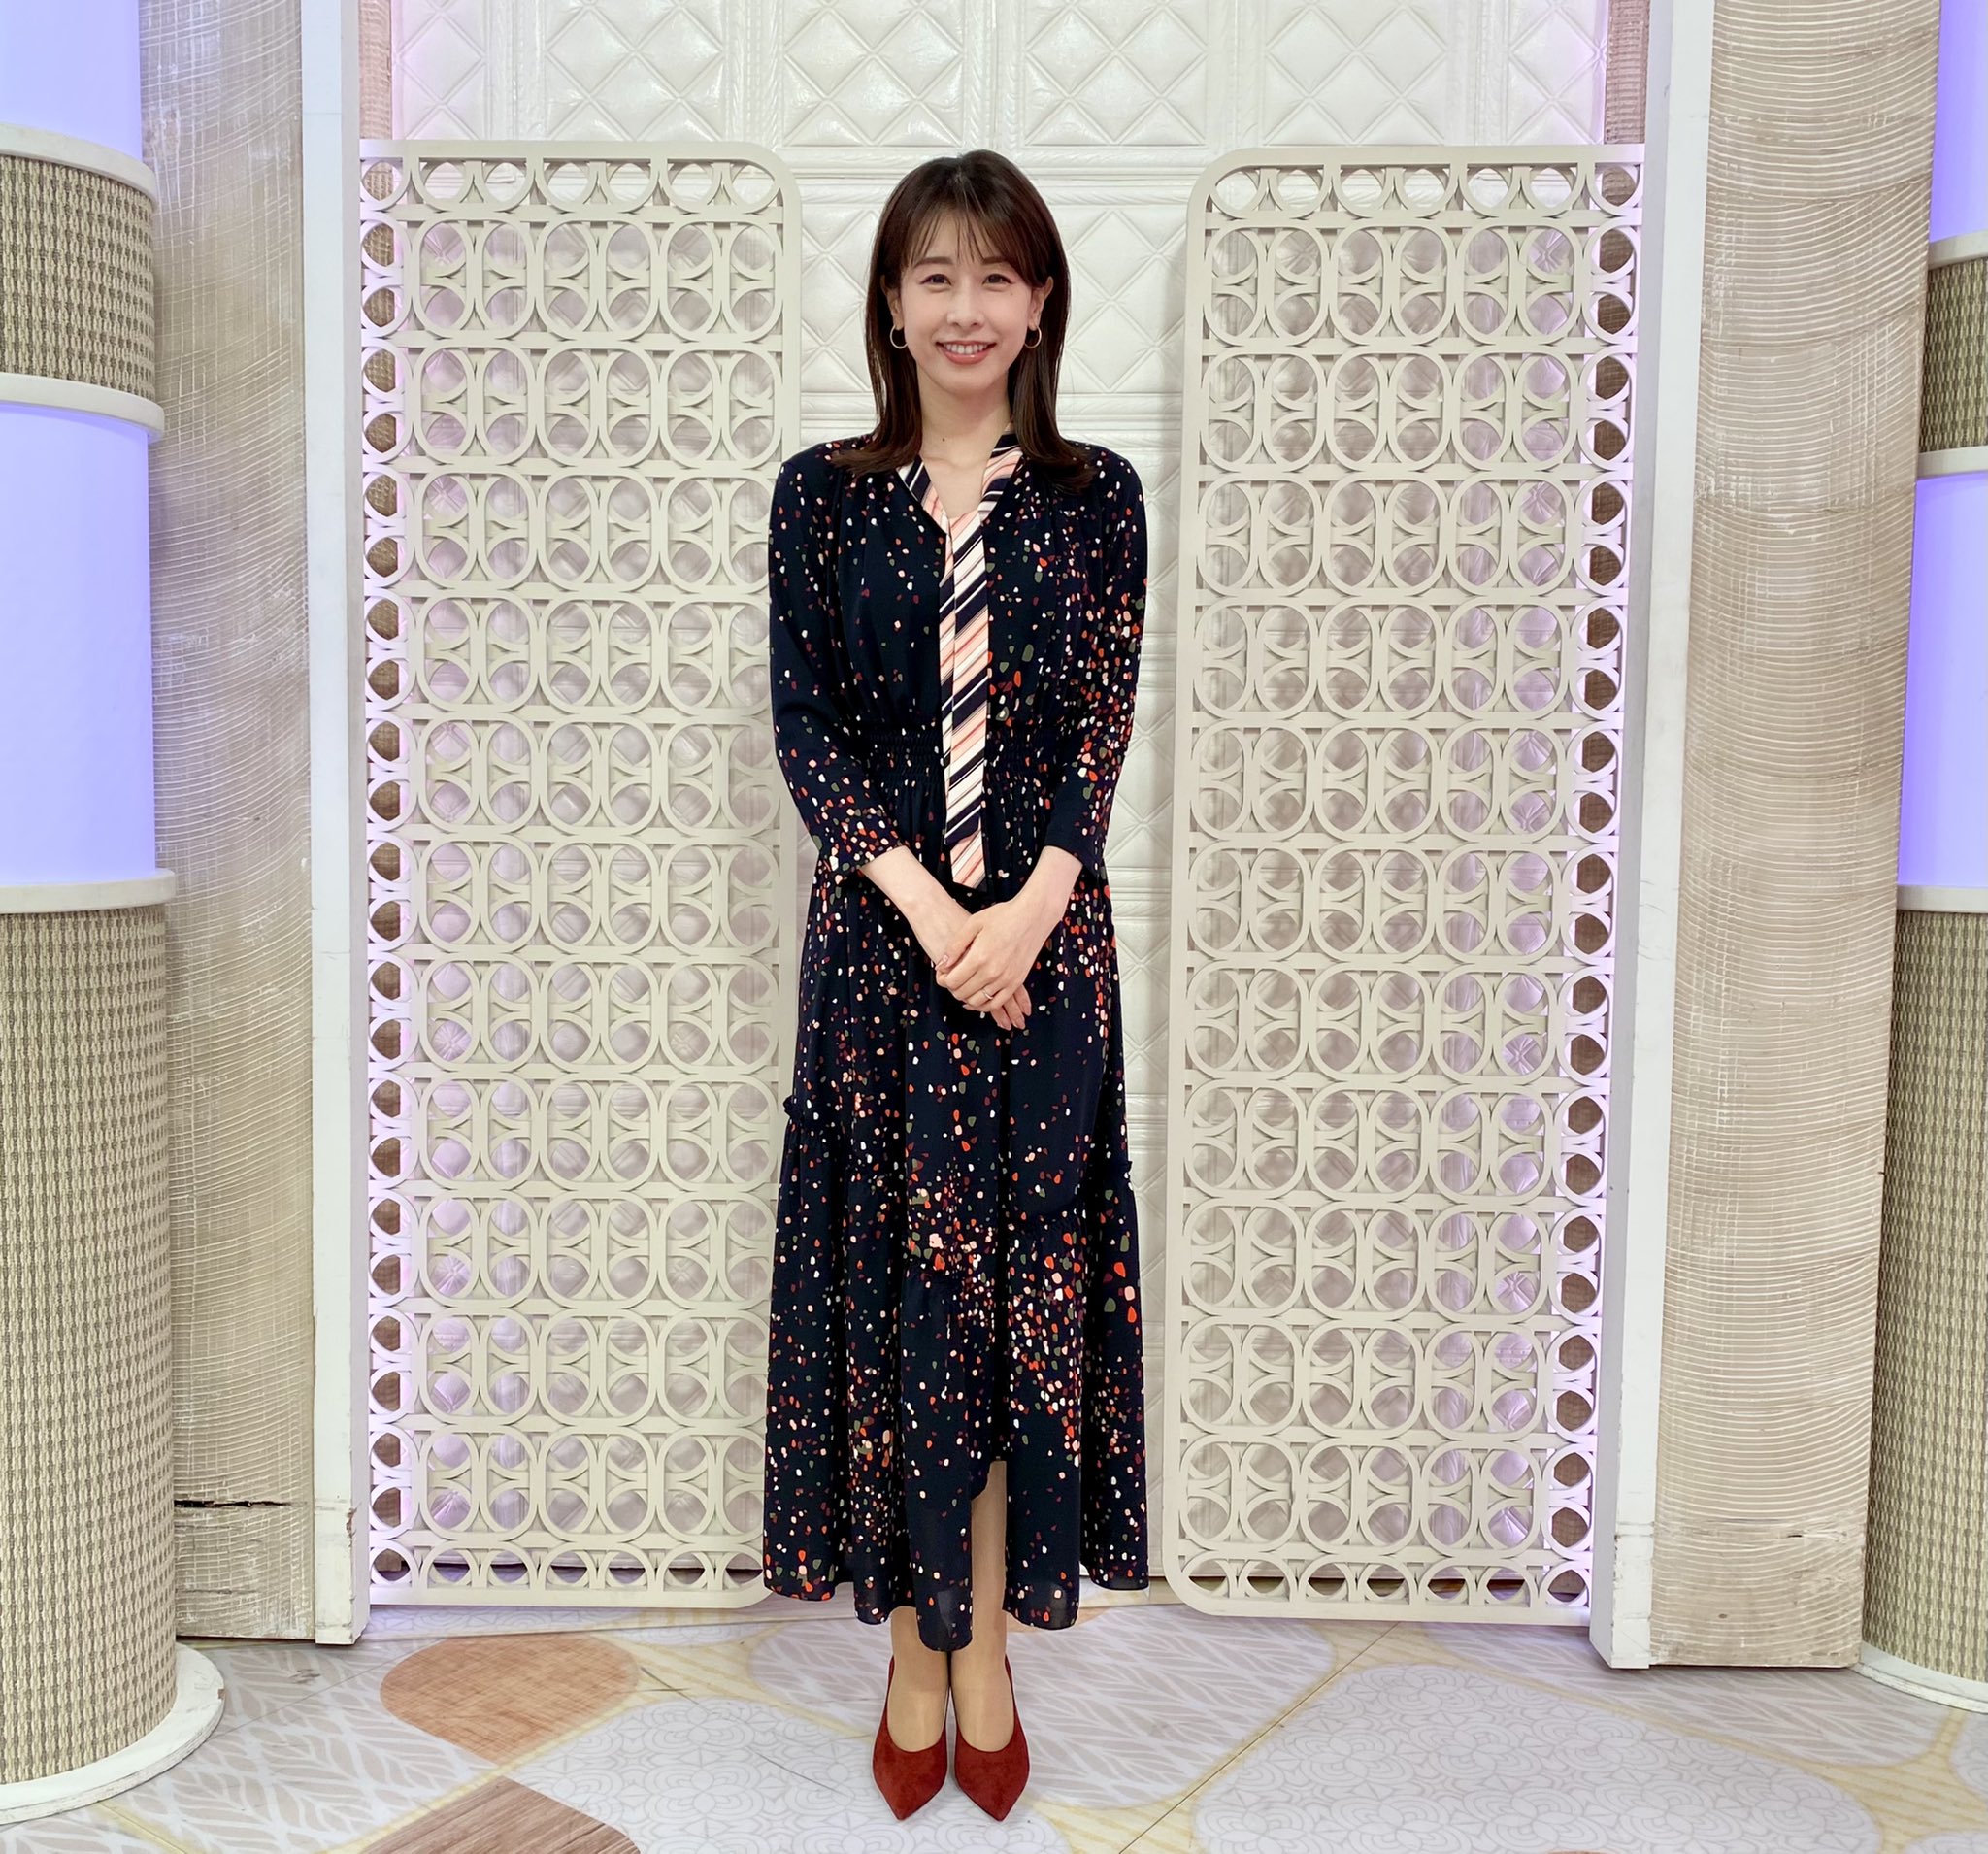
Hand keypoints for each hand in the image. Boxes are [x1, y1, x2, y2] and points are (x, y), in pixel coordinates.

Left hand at [934, 898, 1050, 1024]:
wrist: (1033, 916)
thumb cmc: (1003, 915)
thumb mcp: (973, 923)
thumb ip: (955, 945)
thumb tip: (942, 965)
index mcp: (979, 957)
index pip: (952, 981)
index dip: (943, 980)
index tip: (942, 974)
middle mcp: (992, 972)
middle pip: (963, 993)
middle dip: (953, 988)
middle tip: (951, 978)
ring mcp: (1006, 979)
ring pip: (978, 1002)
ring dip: (967, 997)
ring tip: (964, 985)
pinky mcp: (1017, 982)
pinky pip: (996, 1003)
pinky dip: (984, 1004)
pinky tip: (978, 996)